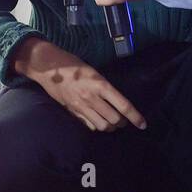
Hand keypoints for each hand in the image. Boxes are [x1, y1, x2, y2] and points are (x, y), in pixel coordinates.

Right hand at [12, 38, 145, 131]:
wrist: (48, 68)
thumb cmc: (73, 65)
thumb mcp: (94, 72)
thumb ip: (105, 87)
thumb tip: (117, 100)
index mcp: (100, 85)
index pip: (123, 106)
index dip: (135, 117)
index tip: (143, 124)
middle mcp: (92, 98)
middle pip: (114, 119)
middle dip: (122, 122)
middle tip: (124, 120)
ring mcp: (81, 106)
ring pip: (102, 126)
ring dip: (110, 126)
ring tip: (112, 122)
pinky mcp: (72, 112)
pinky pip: (89, 126)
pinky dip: (97, 126)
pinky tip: (98, 120)